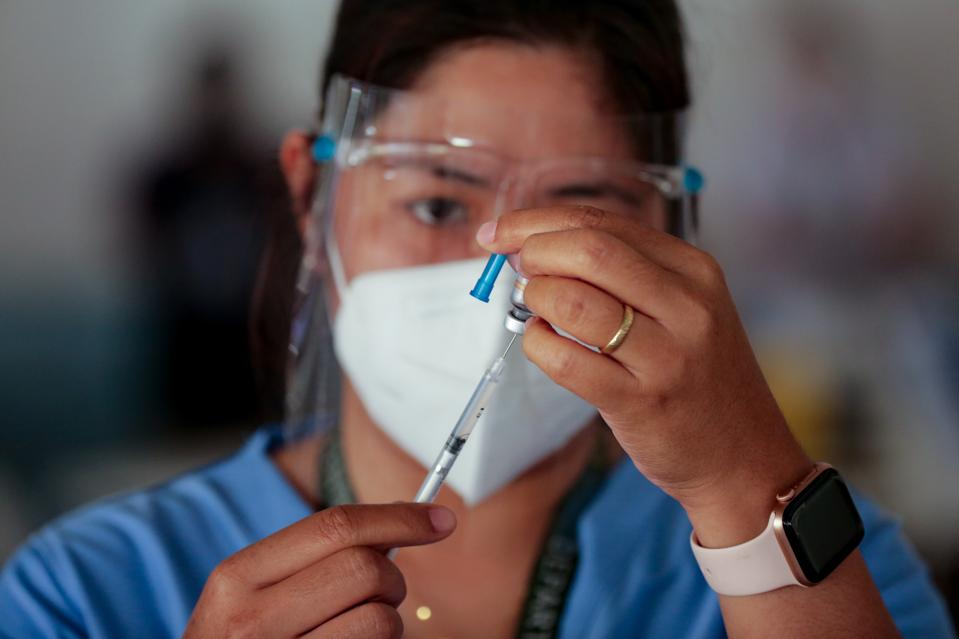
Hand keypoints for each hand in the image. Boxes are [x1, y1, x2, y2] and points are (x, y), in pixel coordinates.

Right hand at [183, 503, 455, 637]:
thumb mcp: (253, 595)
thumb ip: (312, 559)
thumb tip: (404, 522)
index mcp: (237, 577)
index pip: (336, 526)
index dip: (399, 517)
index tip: (440, 521)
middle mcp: (251, 620)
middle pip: (366, 568)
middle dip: (392, 577)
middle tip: (382, 594)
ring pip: (381, 619)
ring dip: (388, 622)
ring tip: (356, 633)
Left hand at [477, 206, 810, 544]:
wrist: (743, 458)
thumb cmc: (697, 377)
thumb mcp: (682, 309)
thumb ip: (622, 274)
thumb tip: (533, 245)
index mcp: (694, 270)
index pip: (604, 223)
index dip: (539, 221)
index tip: (499, 231)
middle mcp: (687, 305)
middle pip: (590, 250)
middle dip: (534, 250)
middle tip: (514, 267)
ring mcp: (667, 355)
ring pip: (574, 302)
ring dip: (536, 298)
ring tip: (537, 309)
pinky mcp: (641, 402)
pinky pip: (566, 360)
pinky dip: (538, 345)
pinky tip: (543, 344)